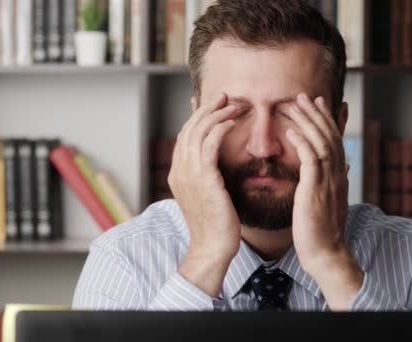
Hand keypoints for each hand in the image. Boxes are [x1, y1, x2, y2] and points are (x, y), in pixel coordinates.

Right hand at [168, 93, 241, 295]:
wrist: (212, 249)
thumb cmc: (216, 226)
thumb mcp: (209, 197)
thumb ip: (208, 178)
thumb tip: (217, 167)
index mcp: (179, 175)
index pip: (185, 136)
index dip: (198, 117)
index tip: (213, 105)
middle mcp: (180, 171)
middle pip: (189, 128)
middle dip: (206, 109)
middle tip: (224, 96)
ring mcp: (189, 174)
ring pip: (198, 131)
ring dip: (216, 114)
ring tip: (233, 104)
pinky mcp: (204, 179)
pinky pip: (209, 144)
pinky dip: (220, 128)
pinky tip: (233, 122)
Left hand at [285, 93, 362, 309]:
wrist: (325, 254)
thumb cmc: (322, 231)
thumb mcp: (330, 201)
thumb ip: (334, 182)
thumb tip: (343, 167)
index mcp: (340, 177)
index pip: (335, 141)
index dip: (327, 120)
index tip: (317, 104)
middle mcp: (338, 175)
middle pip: (330, 135)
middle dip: (317, 113)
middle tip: (305, 96)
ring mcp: (328, 182)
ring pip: (321, 142)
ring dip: (308, 121)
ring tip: (296, 104)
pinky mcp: (315, 190)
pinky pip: (310, 159)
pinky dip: (301, 142)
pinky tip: (290, 131)